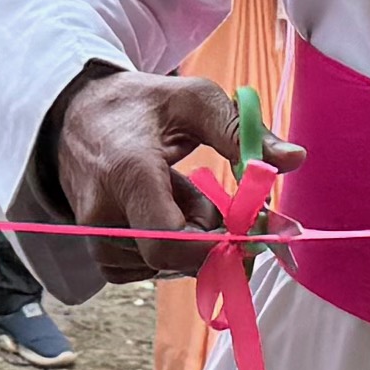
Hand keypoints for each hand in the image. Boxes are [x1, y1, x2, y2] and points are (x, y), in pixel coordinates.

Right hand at [37, 65, 260, 280]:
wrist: (75, 115)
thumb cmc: (139, 105)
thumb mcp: (193, 101)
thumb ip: (241, 132)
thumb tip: (294, 159)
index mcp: (128, 172)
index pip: (169, 241)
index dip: (214, 249)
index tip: (246, 231)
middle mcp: (103, 212)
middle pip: (173, 257)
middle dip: (209, 239)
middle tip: (221, 205)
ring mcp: (94, 236)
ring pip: (164, 265)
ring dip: (189, 239)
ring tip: (180, 193)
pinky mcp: (96, 251)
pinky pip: (146, 269)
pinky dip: (167, 249)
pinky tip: (163, 211)